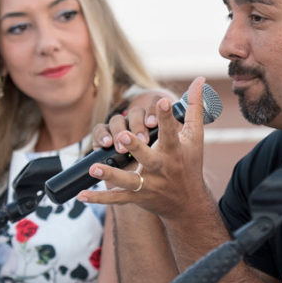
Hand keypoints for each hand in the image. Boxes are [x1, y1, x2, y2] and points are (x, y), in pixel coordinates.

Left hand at [79, 77, 212, 220]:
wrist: (188, 203)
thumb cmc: (190, 163)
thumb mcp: (195, 135)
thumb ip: (193, 107)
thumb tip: (199, 79)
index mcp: (174, 151)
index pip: (171, 131)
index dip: (166, 116)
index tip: (162, 101)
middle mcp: (161, 167)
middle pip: (147, 157)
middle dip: (135, 147)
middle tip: (122, 136)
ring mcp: (149, 184)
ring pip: (128, 180)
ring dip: (111, 175)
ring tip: (94, 167)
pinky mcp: (138, 196)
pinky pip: (117, 199)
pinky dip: (100, 198)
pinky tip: (82, 195)